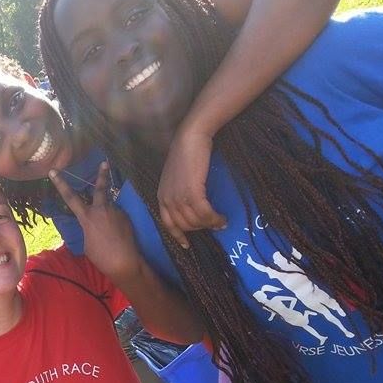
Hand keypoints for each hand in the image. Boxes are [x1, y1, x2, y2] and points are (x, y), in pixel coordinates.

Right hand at [49, 164, 141, 281]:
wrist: (124, 261)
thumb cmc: (101, 256)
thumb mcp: (87, 241)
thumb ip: (89, 226)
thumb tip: (94, 221)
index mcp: (87, 217)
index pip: (70, 197)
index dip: (60, 184)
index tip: (53, 171)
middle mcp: (102, 210)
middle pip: (100, 188)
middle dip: (102, 174)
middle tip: (105, 163)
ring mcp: (116, 211)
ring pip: (109, 207)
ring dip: (108, 214)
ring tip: (110, 231)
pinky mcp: (126, 217)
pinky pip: (117, 215)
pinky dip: (115, 221)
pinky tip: (118, 233)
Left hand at [157, 123, 225, 248]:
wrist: (190, 138)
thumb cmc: (186, 154)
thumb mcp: (177, 178)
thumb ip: (180, 193)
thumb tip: (193, 207)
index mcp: (161, 197)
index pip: (168, 224)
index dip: (178, 236)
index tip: (187, 245)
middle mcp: (167, 199)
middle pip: (185, 225)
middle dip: (200, 228)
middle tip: (214, 225)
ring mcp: (178, 196)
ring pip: (196, 221)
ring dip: (210, 224)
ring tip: (221, 222)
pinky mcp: (192, 192)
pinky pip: (204, 213)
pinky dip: (214, 218)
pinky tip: (222, 218)